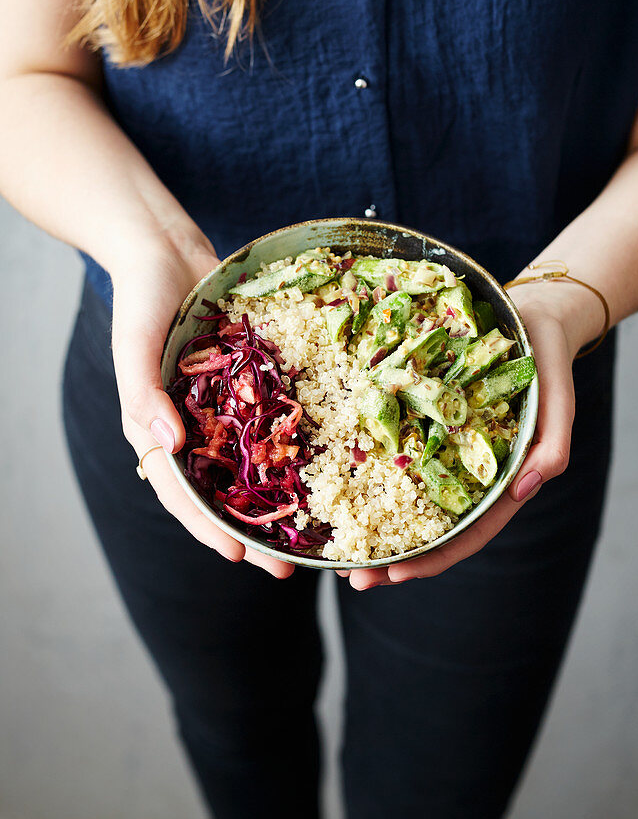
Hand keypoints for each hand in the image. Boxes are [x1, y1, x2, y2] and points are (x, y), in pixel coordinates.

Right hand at [109, 225, 293, 578]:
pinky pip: (270, 420)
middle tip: (288, 567)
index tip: (240, 556)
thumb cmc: (142, 302)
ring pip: (250, 465)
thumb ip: (144, 398)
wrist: (166, 251)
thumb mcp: (134, 349)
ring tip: (311, 529)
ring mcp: (223, 408)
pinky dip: (290, 446)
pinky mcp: (249, 383)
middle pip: (222, 492)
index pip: (183, 495)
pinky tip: (322, 465)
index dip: (209, 530)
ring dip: (277, 499)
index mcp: (158, 431)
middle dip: (252, 532)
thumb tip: (169, 448)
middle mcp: (193, 427)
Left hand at [342, 280, 601, 589]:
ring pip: (414, 499)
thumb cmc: (549, 355)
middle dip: (395, 558)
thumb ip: (554, 443)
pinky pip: (403, 454)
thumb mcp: (560, 395)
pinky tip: (348, 483)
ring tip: (339, 548)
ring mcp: (450, 447)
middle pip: (435, 528)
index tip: (395, 576)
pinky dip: (378, 475)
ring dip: (381, 526)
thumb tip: (526, 489)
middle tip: (351, 576)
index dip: (434, 558)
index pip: (470, 532)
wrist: (536, 312)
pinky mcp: (431, 419)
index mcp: (505, 475)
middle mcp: (473, 469)